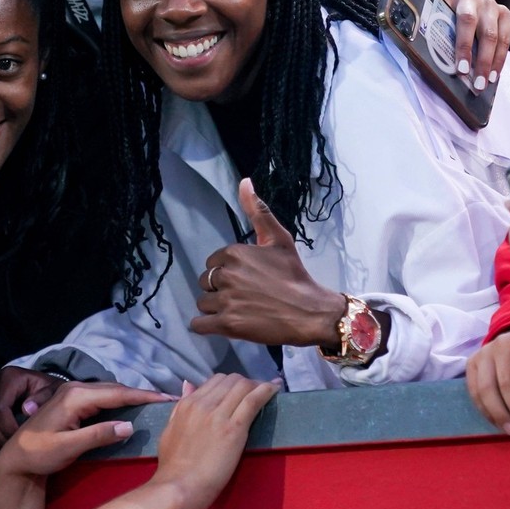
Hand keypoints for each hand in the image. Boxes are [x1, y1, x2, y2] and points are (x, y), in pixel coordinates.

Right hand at [0, 367, 66, 446]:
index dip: (8, 429)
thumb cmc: (51, 392)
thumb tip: (26, 409)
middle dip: (0, 437)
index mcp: (10, 376)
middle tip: (15, 447)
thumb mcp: (55, 392)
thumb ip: (45, 398)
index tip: (23, 440)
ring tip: (8, 446)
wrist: (43, 388)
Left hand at [0, 383, 172, 478]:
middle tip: (168, 400)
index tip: (167, 398)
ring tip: (156, 403)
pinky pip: (103, 397)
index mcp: (75, 397)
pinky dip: (120, 400)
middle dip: (142, 394)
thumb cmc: (39, 454)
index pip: (117, 394)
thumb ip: (98, 435)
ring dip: (132, 397)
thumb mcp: (68, 447)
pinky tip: (132, 407)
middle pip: (116, 389)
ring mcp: (73, 394)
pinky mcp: (73, 402)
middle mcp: (75, 389)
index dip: (144, 396)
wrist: (15, 458)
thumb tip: (129, 426)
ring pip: (110, 392)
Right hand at [151, 374, 276, 508]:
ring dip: (258, 385)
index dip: (231, 384)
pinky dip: (266, 391)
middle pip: (231, 380)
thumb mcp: (169, 429)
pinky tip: (275, 388)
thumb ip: (180, 407)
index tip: (240, 392)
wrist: (180, 486)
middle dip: (245, 383)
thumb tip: (189, 385)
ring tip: (269, 389)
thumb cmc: (173, 466)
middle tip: (256, 393)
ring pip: (243, 386)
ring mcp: (219, 414)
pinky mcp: (234, 428)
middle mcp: (203, 403)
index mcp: (187, 404)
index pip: (215, 381)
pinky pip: (252, 400)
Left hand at [192, 178, 346, 347]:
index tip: (245, 279)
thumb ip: (258, 211)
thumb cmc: (294, 274)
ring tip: (238, 310)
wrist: (310, 311)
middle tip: (244, 296)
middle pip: (205, 282)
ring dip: (215, 308)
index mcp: (234, 253)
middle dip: (220, 289)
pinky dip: (206, 326)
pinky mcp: (227, 325)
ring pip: (203, 303)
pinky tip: (221, 324)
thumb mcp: (279, 239)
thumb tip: (244, 182)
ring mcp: (226, 301)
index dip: (226, 272)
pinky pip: (199, 325)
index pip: (213, 263)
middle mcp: (227, 275)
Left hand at [437, 0, 509, 90]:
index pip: (457, 20)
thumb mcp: (428, 24)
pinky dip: (500, 58)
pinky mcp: (503, 12)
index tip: (460, 69)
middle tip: (476, 82)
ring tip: (485, 83)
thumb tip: (431, 67)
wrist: (454, 5)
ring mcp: (488, 3)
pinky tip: (494, 74)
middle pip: (477, 28)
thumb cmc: (437, 21)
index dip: (462, 45)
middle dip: (478, 59)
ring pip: (493, 35)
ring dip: (490, 62)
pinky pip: (506, 37)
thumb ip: (429, 38)